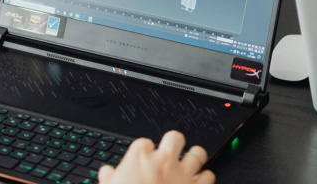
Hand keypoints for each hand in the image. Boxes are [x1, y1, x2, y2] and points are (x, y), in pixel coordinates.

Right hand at [98, 131, 213, 183]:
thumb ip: (110, 179)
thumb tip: (107, 173)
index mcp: (140, 158)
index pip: (144, 143)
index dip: (144, 153)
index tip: (144, 160)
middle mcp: (163, 161)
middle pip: (175, 138)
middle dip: (174, 144)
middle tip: (171, 154)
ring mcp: (182, 174)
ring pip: (197, 154)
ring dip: (194, 159)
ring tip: (191, 163)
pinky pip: (208, 176)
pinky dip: (204, 179)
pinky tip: (198, 183)